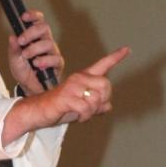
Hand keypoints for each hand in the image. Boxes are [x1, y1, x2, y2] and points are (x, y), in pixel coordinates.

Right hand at [2, 46, 129, 145]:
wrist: (38, 111)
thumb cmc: (58, 108)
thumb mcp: (79, 107)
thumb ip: (94, 106)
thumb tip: (108, 106)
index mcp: (83, 77)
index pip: (102, 65)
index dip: (115, 57)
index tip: (127, 49)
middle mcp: (79, 78)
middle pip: (105, 85)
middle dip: (102, 100)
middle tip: (92, 109)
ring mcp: (72, 87)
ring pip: (96, 99)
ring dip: (92, 111)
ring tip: (82, 113)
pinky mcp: (67, 97)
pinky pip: (86, 108)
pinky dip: (85, 116)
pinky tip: (78, 117)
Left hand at [7, 10, 63, 91]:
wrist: (30, 89)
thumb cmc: (24, 72)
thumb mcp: (14, 60)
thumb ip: (13, 49)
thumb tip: (12, 37)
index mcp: (35, 37)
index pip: (38, 21)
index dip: (33, 15)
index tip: (24, 17)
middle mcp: (45, 42)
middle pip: (44, 28)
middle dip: (31, 32)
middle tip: (22, 41)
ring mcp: (52, 52)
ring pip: (48, 43)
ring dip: (35, 48)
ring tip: (26, 56)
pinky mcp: (58, 63)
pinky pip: (55, 58)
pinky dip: (44, 60)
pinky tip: (37, 64)